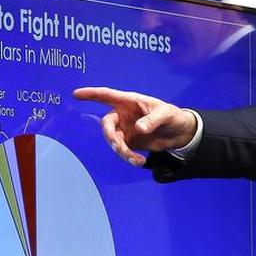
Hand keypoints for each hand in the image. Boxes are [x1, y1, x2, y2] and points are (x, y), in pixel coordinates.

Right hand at [73, 87, 197, 165]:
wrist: (180, 133)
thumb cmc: (172, 116)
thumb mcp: (165, 115)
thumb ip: (152, 120)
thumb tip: (138, 129)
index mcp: (129, 101)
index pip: (107, 95)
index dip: (91, 94)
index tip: (76, 94)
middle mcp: (123, 114)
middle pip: (107, 124)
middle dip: (111, 137)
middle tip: (119, 148)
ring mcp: (125, 129)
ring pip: (113, 141)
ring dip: (121, 151)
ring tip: (136, 160)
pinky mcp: (129, 142)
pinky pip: (122, 151)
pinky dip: (128, 157)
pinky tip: (139, 162)